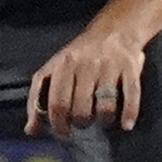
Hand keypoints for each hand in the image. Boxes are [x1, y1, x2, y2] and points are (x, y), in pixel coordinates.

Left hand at [27, 23, 145, 134]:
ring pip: (105, 106)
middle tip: (82, 123)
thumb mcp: (54, 70)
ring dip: (103, 121)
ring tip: (101, 120)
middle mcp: (86, 64)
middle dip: (80, 123)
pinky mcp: (130, 67)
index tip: (62, 131)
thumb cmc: (79, 56)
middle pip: (80, 108)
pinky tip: (126, 125)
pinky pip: (131, 96)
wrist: (114, 29)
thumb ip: (38, 98)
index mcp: (63, 64)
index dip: (58, 123)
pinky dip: (129, 114)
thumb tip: (31, 130)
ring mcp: (109, 65)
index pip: (57, 103)